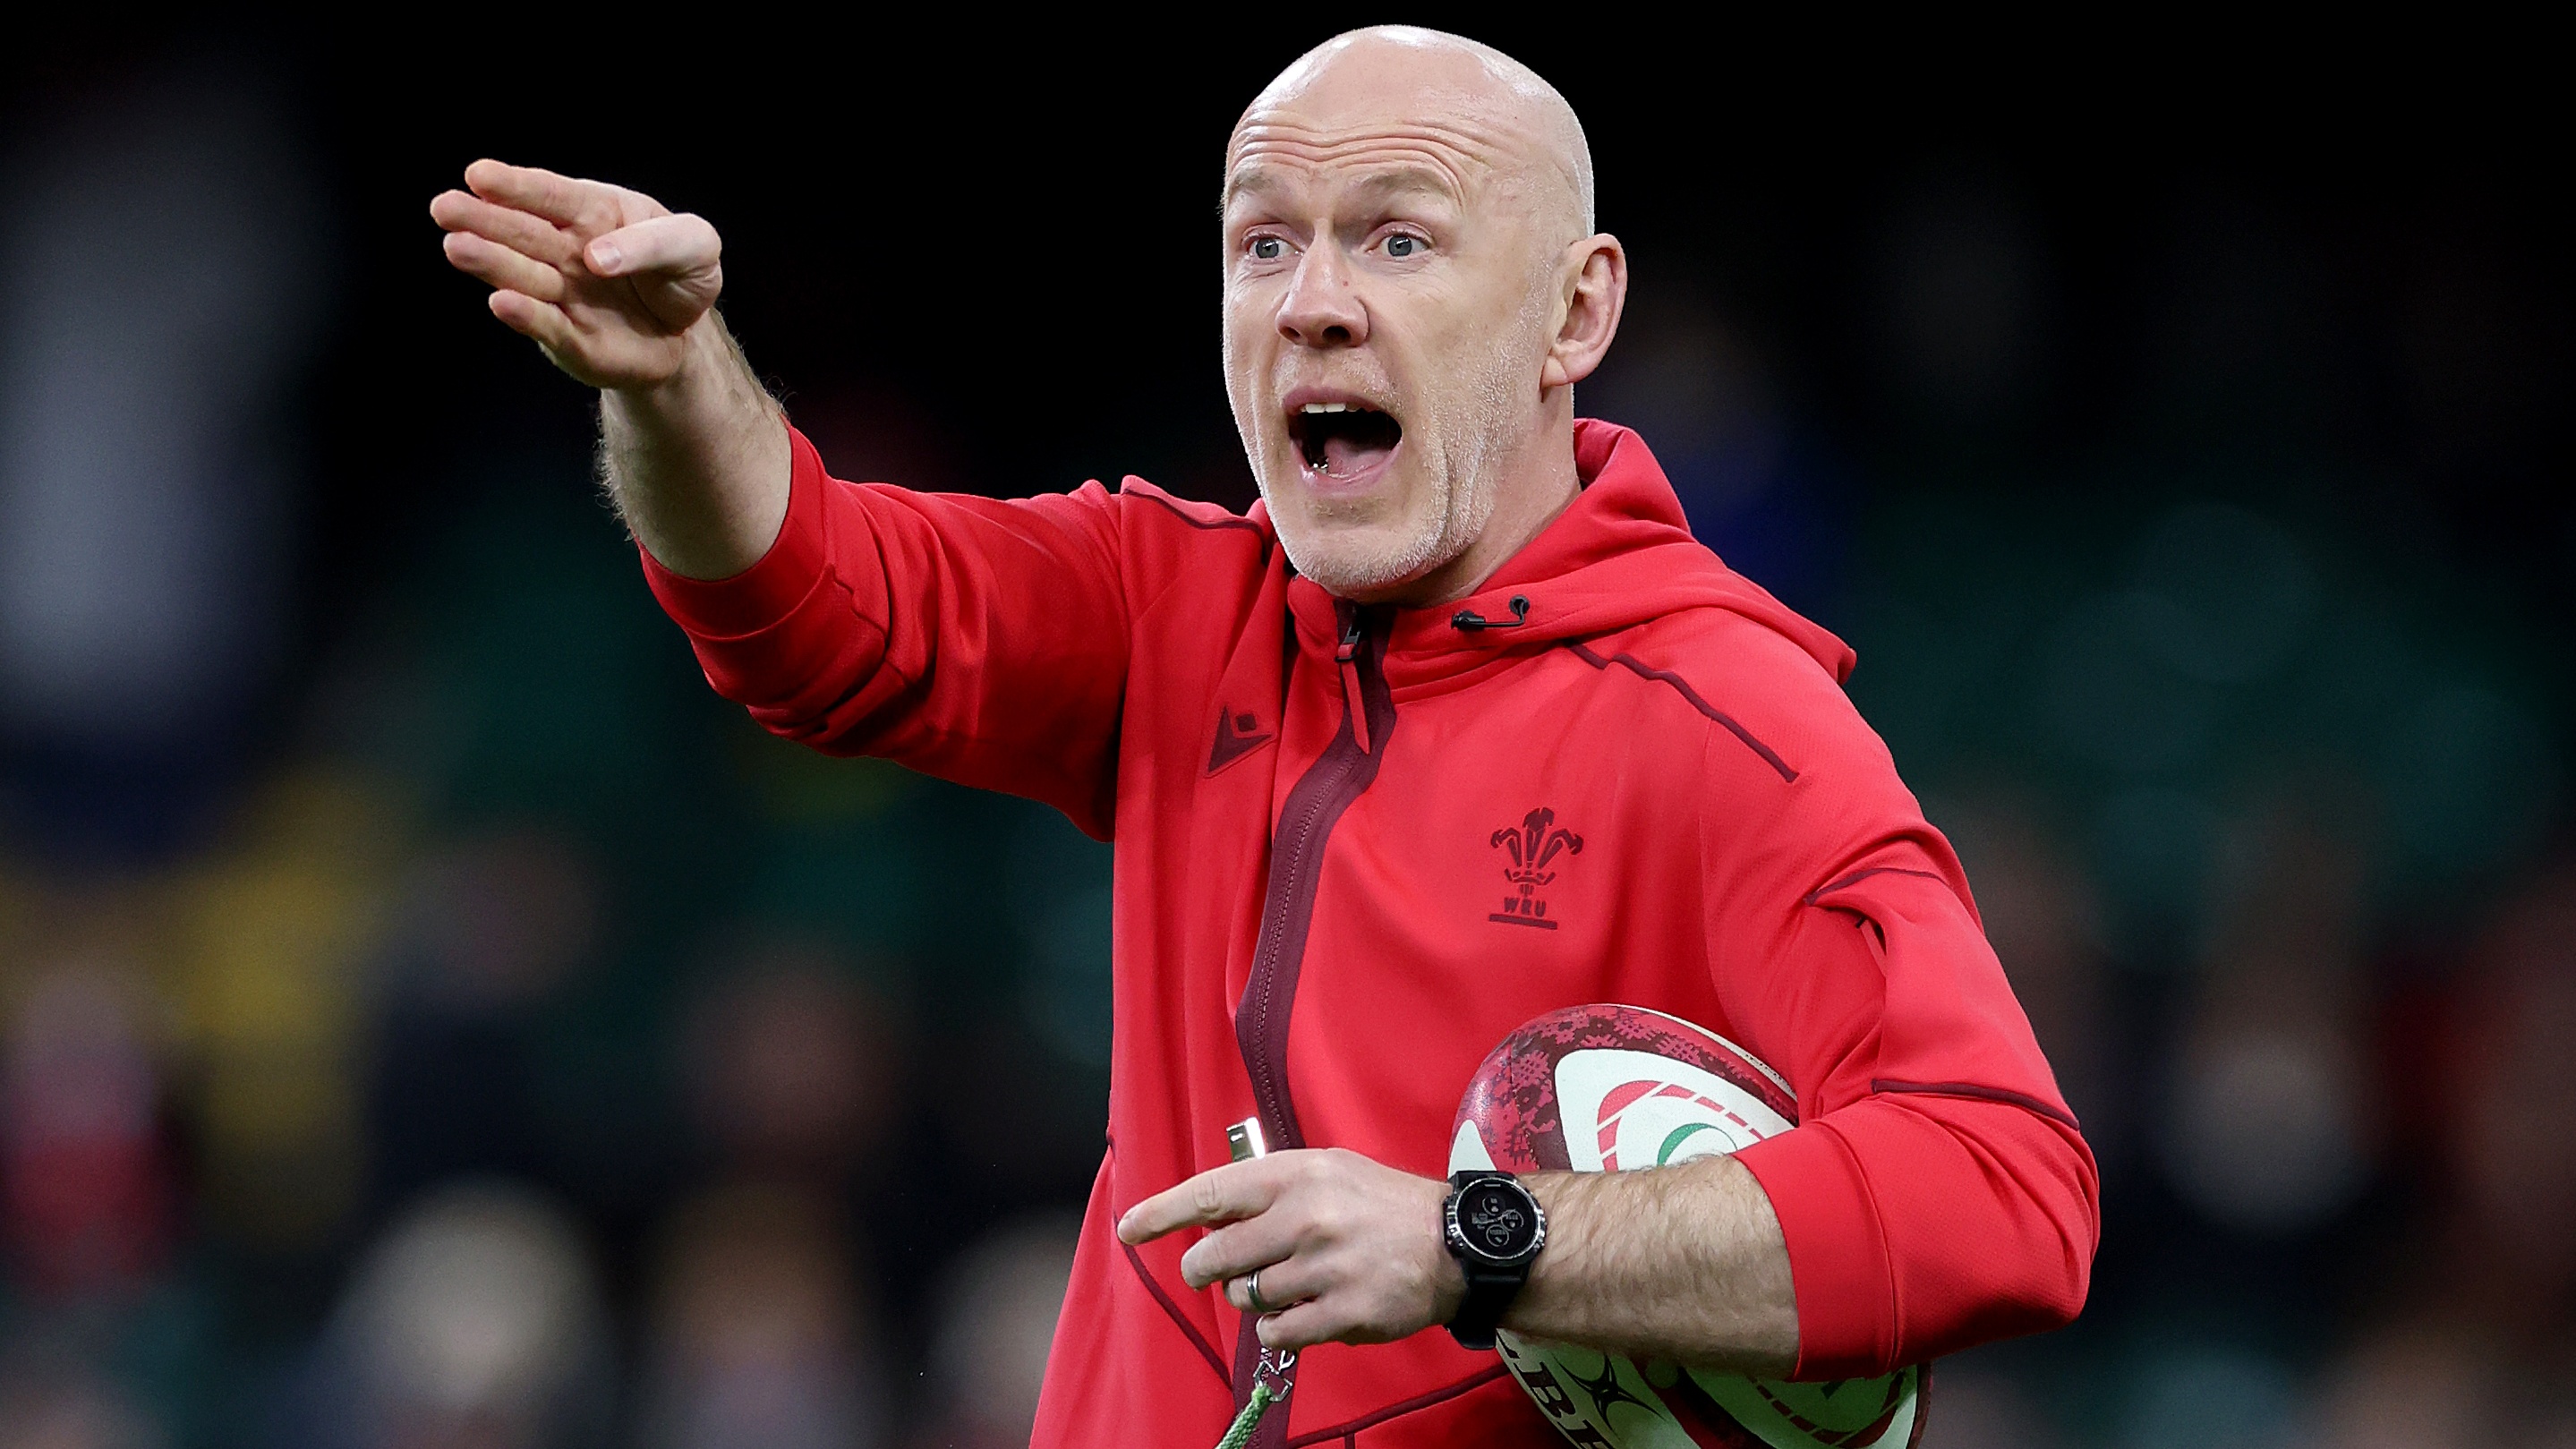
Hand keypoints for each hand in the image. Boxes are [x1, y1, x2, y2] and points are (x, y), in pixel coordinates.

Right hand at [431, 160, 724, 389]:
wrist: (683, 334)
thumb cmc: (679, 274)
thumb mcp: (695, 246)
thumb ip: (657, 243)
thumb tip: (597, 255)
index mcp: (592, 212)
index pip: (552, 196)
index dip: (517, 185)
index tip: (480, 175)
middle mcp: (564, 250)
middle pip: (522, 232)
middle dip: (483, 219)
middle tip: (445, 207)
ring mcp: (561, 294)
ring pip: (522, 276)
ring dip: (490, 262)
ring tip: (456, 247)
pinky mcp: (567, 338)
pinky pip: (545, 325)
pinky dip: (525, 316)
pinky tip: (501, 303)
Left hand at [1117, 1148, 1464, 1351]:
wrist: (1457, 1243)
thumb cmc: (1383, 1204)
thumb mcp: (1329, 1169)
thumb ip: (1271, 1187)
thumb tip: (1210, 1213)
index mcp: (1296, 1175)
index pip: (1210, 1194)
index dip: (1162, 1214)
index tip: (1130, 1229)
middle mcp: (1305, 1218)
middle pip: (1214, 1257)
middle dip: (1206, 1271)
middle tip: (1218, 1272)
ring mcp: (1324, 1268)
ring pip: (1246, 1297)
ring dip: (1254, 1297)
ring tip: (1289, 1283)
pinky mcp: (1343, 1312)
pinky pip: (1278, 1332)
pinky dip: (1280, 1328)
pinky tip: (1302, 1312)